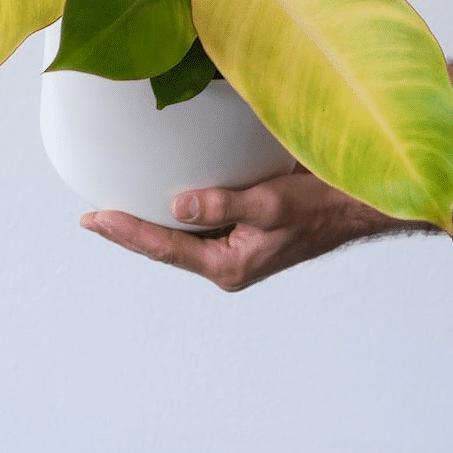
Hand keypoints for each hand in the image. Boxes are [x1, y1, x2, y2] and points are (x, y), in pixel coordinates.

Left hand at [80, 168, 407, 290]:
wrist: (362, 205)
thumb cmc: (323, 205)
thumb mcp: (273, 203)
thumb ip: (225, 204)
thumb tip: (175, 207)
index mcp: (229, 265)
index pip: (165, 247)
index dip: (126, 232)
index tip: (92, 218)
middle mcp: (228, 259)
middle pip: (167, 245)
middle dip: (131, 230)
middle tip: (91, 215)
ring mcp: (236, 245)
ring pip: (183, 233)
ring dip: (153, 218)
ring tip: (116, 203)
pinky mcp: (245, 226)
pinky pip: (204, 217)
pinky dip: (181, 203)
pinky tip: (166, 187)